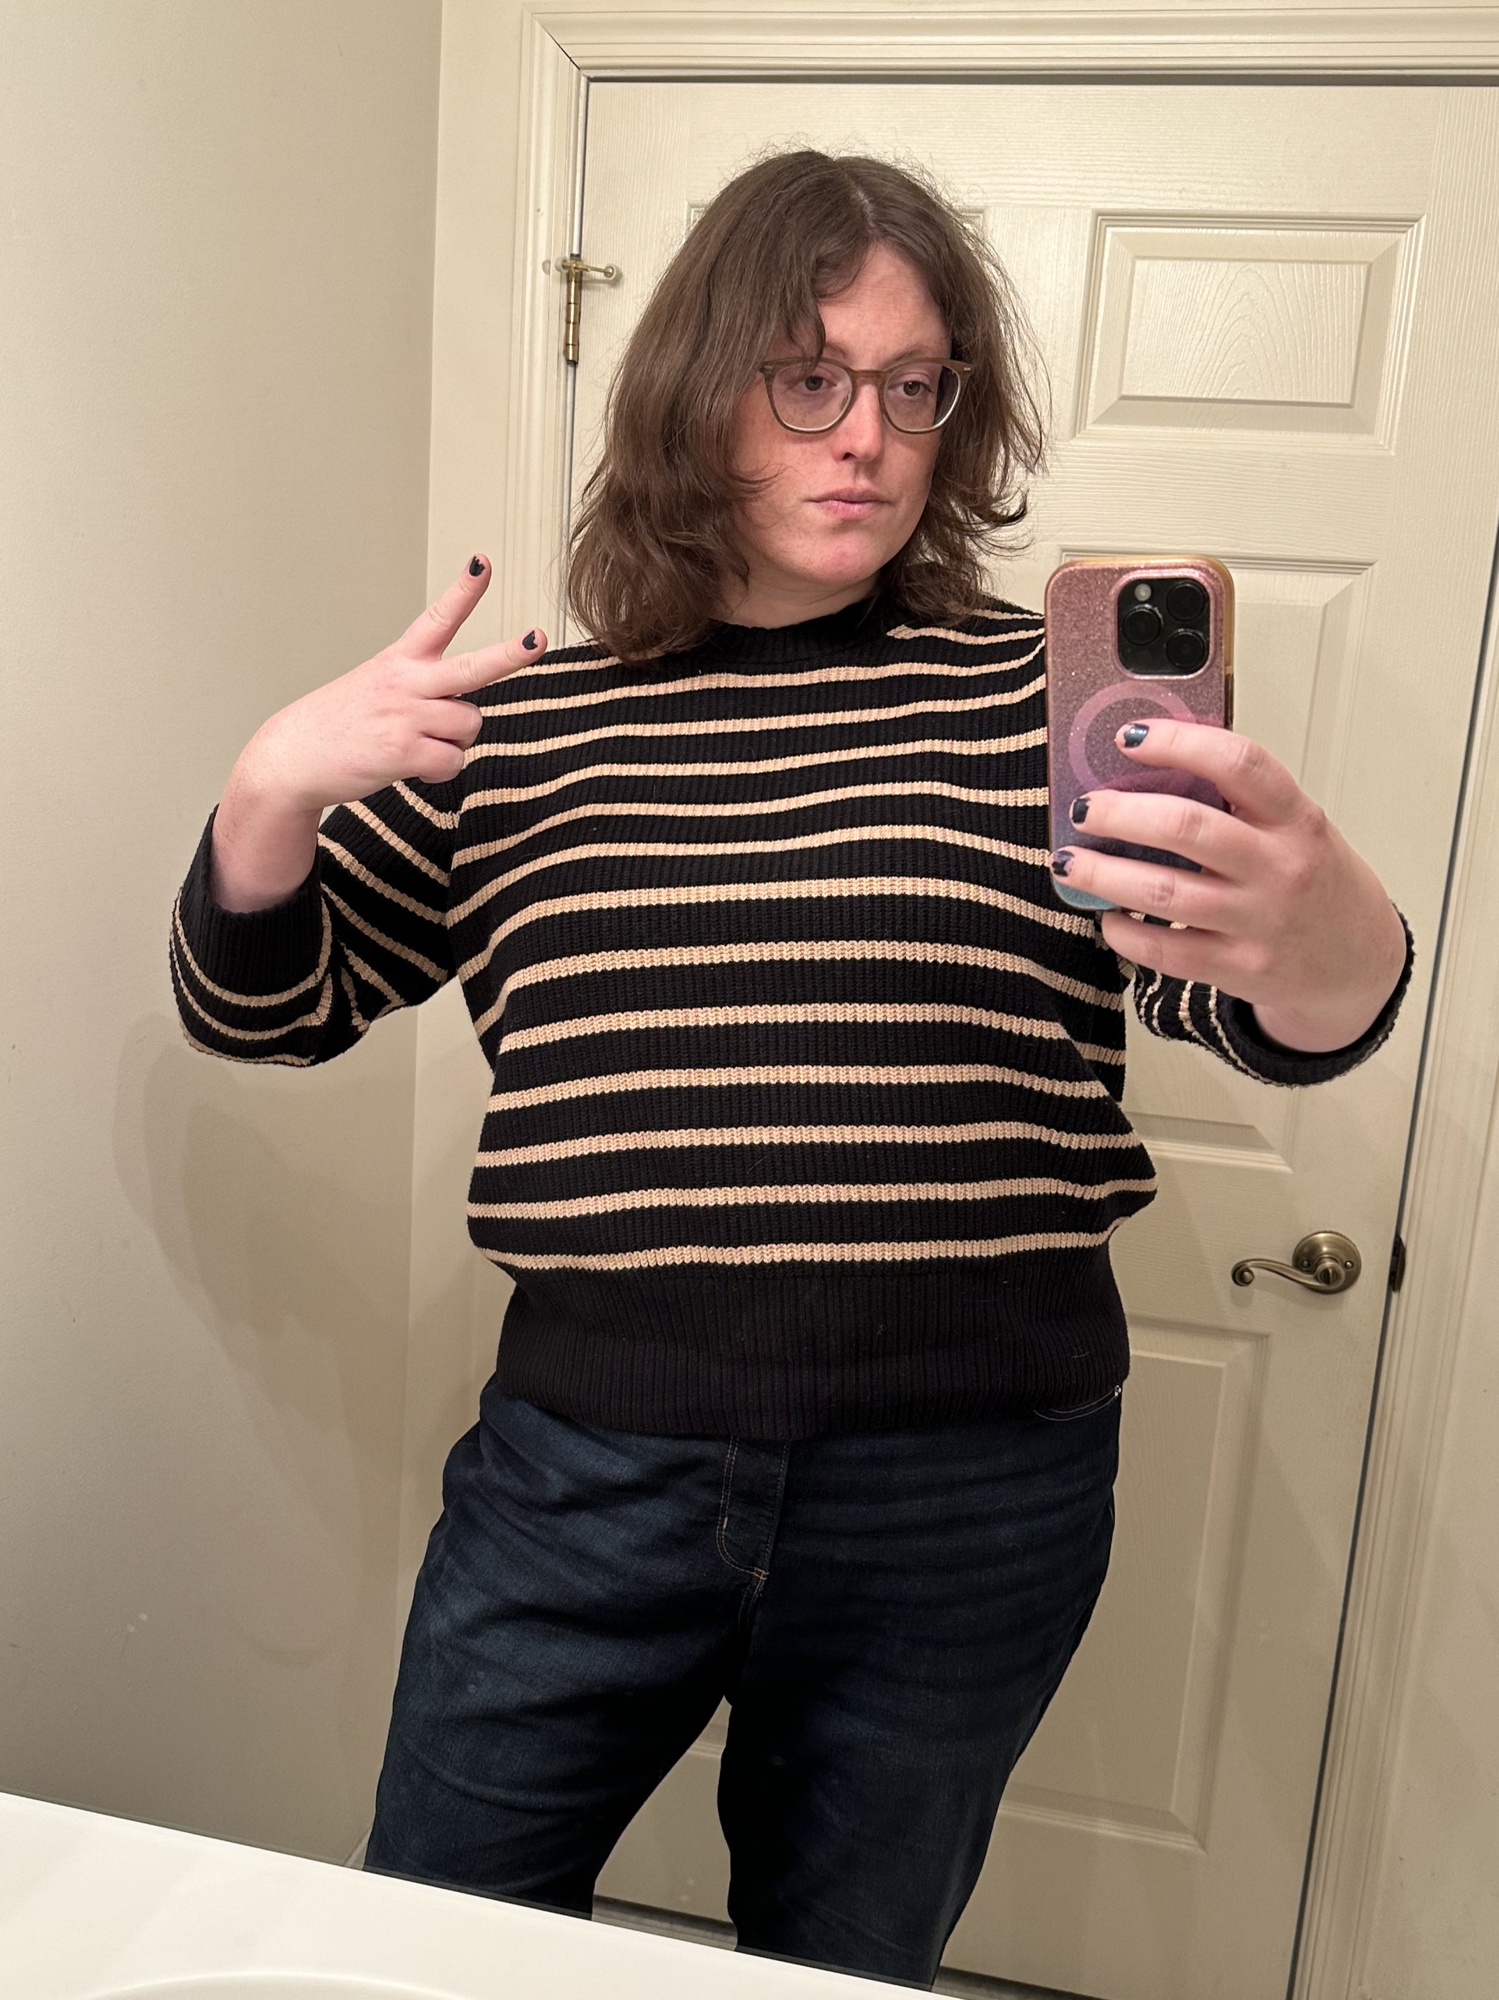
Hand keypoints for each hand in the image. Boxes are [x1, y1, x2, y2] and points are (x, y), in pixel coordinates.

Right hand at [212, 558, 544, 910]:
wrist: (292, 758)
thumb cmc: (340, 725)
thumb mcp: (377, 690)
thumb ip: (424, 695)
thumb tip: (463, 719)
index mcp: (399, 661)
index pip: (437, 619)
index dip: (464, 591)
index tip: (483, 562)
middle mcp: (406, 683)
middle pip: (472, 668)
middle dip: (510, 654)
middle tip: (538, 638)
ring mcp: (406, 716)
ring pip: (469, 726)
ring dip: (453, 741)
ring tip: (417, 743)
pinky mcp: (403, 751)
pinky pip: (452, 762)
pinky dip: (437, 770)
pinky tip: (409, 765)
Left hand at [1052, 721, 1406, 1053]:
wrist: (1358, 961)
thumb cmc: (1312, 880)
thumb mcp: (1294, 828)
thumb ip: (1239, 802)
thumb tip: (1146, 770)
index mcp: (1296, 818)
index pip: (1239, 763)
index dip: (1180, 743)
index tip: (1130, 737)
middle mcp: (1281, 867)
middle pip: (1188, 828)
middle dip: (1121, 813)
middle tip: (1084, 808)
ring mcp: (1260, 922)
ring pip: (1165, 893)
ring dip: (1104, 874)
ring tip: (1070, 862)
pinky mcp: (1240, 969)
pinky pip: (1166, 952)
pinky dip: (1125, 933)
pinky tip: (1107, 917)